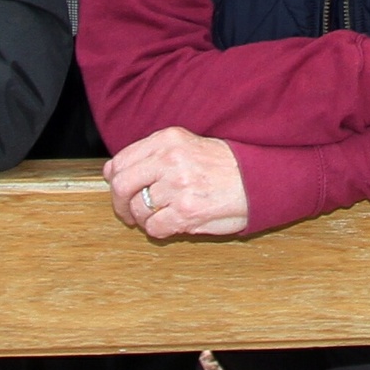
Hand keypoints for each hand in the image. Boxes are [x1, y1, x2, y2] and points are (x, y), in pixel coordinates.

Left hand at [103, 126, 250, 238]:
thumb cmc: (223, 165)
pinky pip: (154, 227)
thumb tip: (111, 171)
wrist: (257, 180)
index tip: (118, 189)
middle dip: (119, 204)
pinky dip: (158, 230)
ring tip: (156, 217)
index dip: (114, 180)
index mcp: (168, 139)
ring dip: (142, 219)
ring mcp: (178, 186)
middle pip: (122, 185)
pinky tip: (171, 224)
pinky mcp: (186, 212)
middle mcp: (170, 159)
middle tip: (128, 212)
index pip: (122, 160)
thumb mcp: (186, 145)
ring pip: (138, 209)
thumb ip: (150, 155)